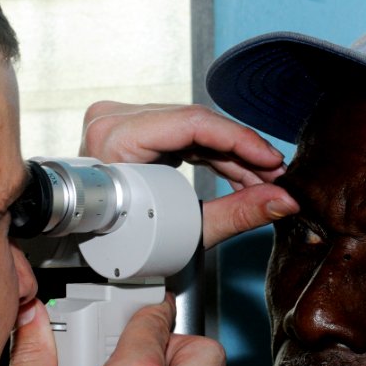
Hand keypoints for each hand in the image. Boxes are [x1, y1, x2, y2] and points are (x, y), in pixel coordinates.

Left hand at [80, 101, 298, 247]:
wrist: (83, 245)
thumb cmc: (116, 242)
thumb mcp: (181, 232)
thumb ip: (235, 214)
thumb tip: (282, 201)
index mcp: (115, 138)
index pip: (192, 123)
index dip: (240, 140)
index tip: (271, 160)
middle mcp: (114, 121)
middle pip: (197, 125)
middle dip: (243, 153)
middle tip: (276, 177)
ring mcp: (121, 122)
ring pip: (195, 129)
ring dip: (232, 156)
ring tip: (262, 181)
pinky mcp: (132, 130)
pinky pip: (183, 135)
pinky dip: (213, 155)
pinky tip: (240, 173)